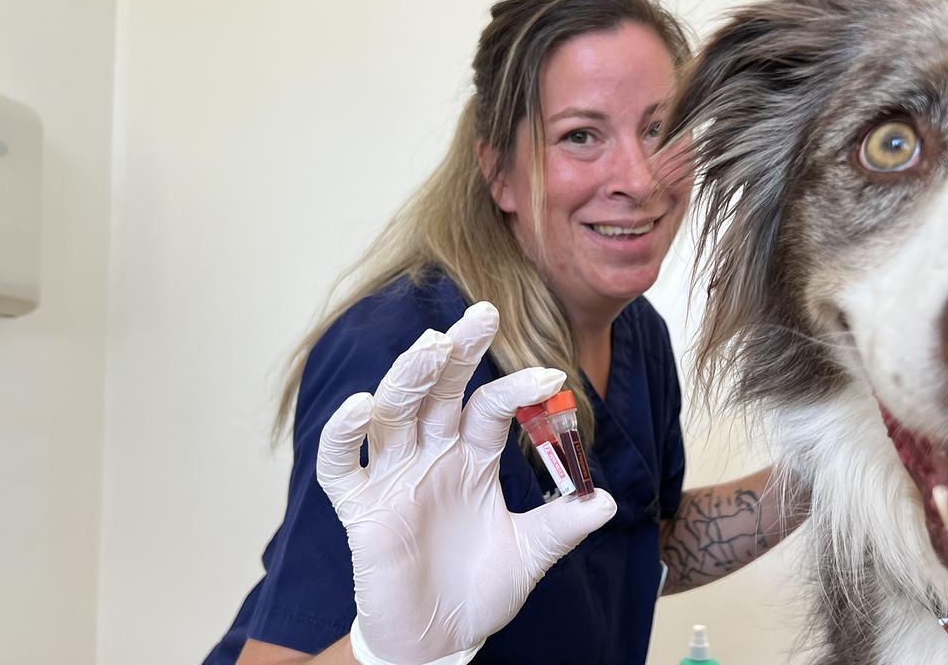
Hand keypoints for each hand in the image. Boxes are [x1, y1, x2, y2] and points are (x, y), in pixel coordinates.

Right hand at [316, 302, 616, 664]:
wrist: (441, 638)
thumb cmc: (479, 588)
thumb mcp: (529, 555)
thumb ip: (560, 526)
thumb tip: (605, 499)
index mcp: (472, 455)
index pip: (490, 406)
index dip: (517, 388)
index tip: (550, 375)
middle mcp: (432, 454)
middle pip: (438, 389)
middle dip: (457, 351)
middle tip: (481, 314)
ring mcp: (394, 476)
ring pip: (392, 413)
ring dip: (408, 377)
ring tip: (431, 347)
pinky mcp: (362, 507)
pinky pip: (342, 465)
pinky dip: (344, 435)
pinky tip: (361, 407)